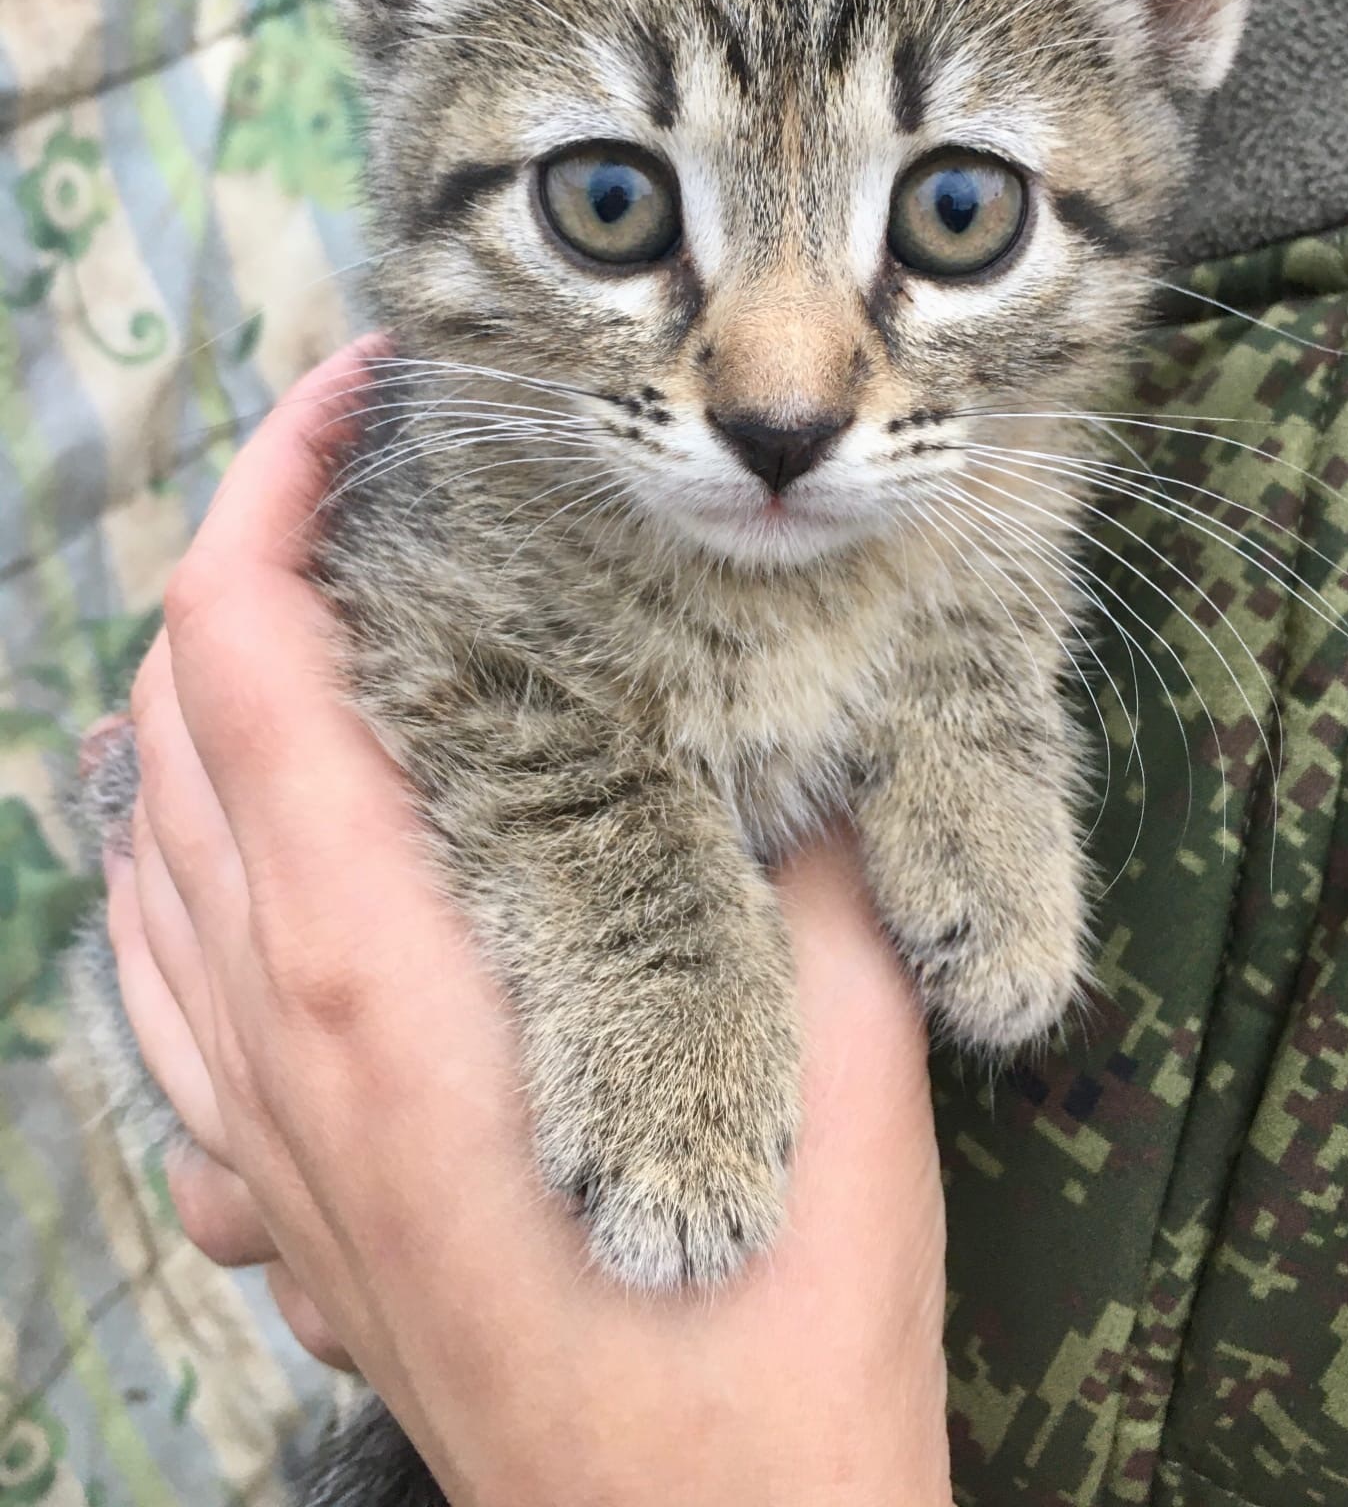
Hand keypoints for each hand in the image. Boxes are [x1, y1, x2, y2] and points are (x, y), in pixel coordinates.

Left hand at [101, 343, 951, 1506]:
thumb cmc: (772, 1328)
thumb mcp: (831, 1048)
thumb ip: (804, 855)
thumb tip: (795, 727)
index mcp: (376, 963)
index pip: (244, 655)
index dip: (278, 487)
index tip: (361, 398)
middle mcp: (266, 1035)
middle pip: (162, 732)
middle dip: (242, 568)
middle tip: (369, 494)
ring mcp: (248, 1132)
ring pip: (138, 859)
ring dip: (207, 713)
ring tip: (331, 639)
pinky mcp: (269, 1207)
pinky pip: (162, 991)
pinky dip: (188, 871)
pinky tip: (277, 862)